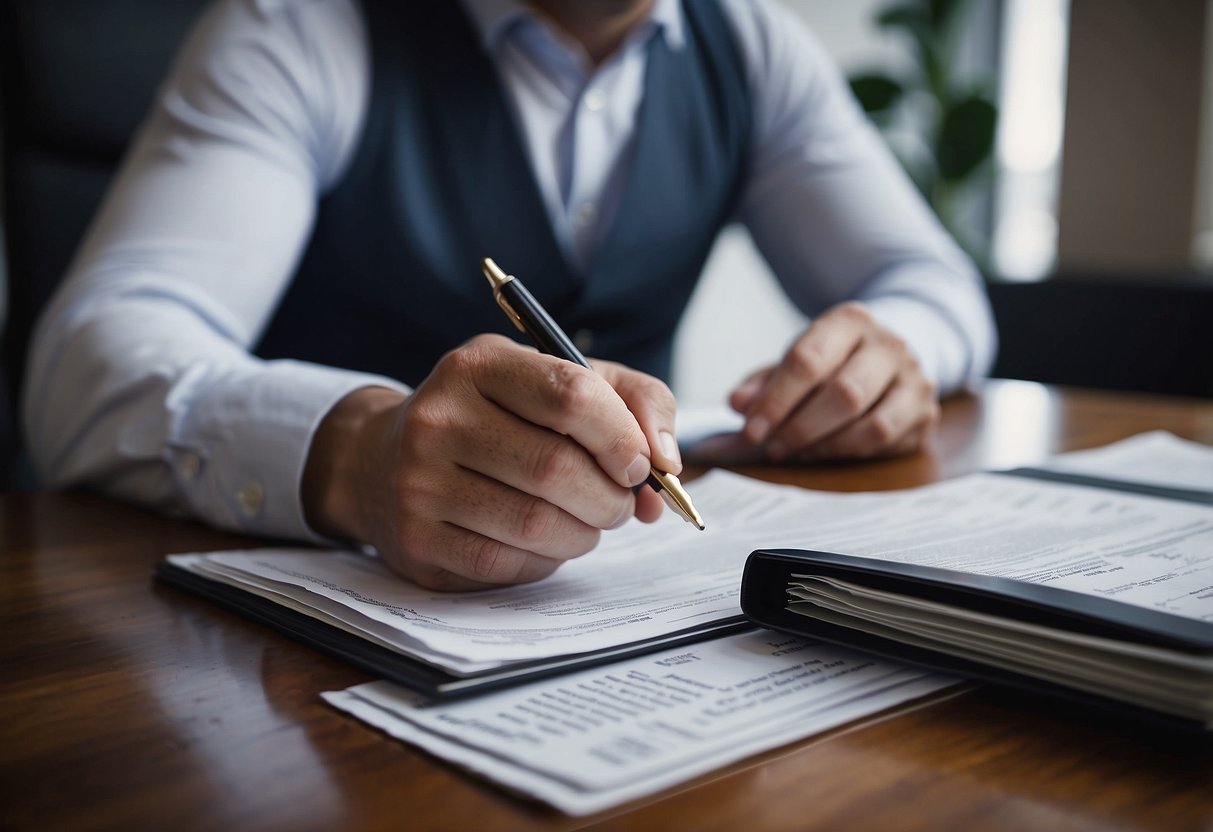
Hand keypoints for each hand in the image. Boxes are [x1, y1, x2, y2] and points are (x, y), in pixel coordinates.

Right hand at [302, 334, 681, 590]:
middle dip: (610, 497)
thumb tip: (667, 463)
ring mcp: (419, 482)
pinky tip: (547, 542)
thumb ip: (633, 402)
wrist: (385, 462)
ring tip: (589, 522)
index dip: (621, 437)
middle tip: (622, 504)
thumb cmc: (498, 419)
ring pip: (535, 524)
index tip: (639, 464)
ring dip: (585, 533)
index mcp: (479, 364)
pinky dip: (547, 559)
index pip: (570, 394)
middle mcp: (439, 417)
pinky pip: (508, 564)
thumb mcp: (560, 382)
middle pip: (555, 468)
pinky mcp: (417, 541)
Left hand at [730, 302, 938, 461]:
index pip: (808, 359)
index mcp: (849, 321)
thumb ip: (762, 384)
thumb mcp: (792, 364)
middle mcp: (889, 345)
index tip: (751, 429)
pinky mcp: (925, 413)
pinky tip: (824, 453)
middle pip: (843, 393)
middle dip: (800, 427)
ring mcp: (914, 379)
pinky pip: (887, 442)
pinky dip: (849, 453)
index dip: (776, 399)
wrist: (887, 359)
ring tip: (793, 452)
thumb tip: (738, 403)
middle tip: (771, 448)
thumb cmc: (830, 363)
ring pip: (871, 423)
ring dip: (824, 445)